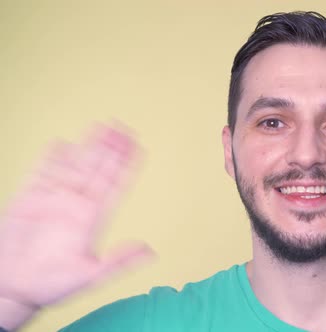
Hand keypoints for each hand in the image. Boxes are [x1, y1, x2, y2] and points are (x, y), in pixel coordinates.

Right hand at [0, 125, 152, 326]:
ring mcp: (53, 201)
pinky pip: (41, 174)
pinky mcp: (28, 200)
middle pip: (97, 169)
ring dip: (86, 147)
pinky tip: (61, 144)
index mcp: (92, 220)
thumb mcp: (91, 275)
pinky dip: (50, 159)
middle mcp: (76, 206)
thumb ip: (119, 260)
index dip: (127, 166)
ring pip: (74, 167)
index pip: (115, 186)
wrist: (11, 290)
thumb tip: (149, 251)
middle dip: (110, 148)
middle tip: (122, 127)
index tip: (138, 147)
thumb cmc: (50, 286)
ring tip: (99, 127)